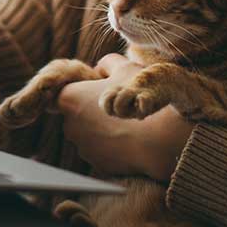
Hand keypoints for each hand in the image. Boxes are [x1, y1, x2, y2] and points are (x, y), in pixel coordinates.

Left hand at [57, 53, 195, 181]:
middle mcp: (70, 125)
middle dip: (92, 112)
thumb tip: (99, 68)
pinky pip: (104, 152)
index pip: (67, 93)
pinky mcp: (97, 164)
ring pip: (90, 135)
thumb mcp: (124, 67)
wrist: (160, 136)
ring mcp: (83, 147)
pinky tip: (131, 140)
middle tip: (118, 106)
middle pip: (77, 116)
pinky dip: (114, 147)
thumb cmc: (139, 96)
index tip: (101, 91)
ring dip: (103, 131)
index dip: (85, 92)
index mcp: (70, 98)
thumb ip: (107, 63)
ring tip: (127, 124)